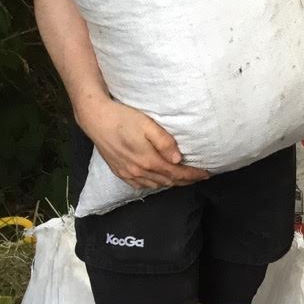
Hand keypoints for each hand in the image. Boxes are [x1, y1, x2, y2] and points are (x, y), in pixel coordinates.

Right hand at [80, 99, 209, 188]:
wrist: (96, 119)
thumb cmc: (124, 118)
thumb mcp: (148, 125)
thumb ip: (164, 143)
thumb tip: (178, 159)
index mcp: (148, 161)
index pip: (176, 173)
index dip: (193, 175)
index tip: (207, 174)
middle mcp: (138, 171)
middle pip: (168, 181)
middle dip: (186, 181)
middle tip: (200, 177)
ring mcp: (127, 174)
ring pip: (155, 185)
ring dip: (171, 183)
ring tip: (183, 178)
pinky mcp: (120, 172)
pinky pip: (141, 185)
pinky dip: (154, 184)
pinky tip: (159, 180)